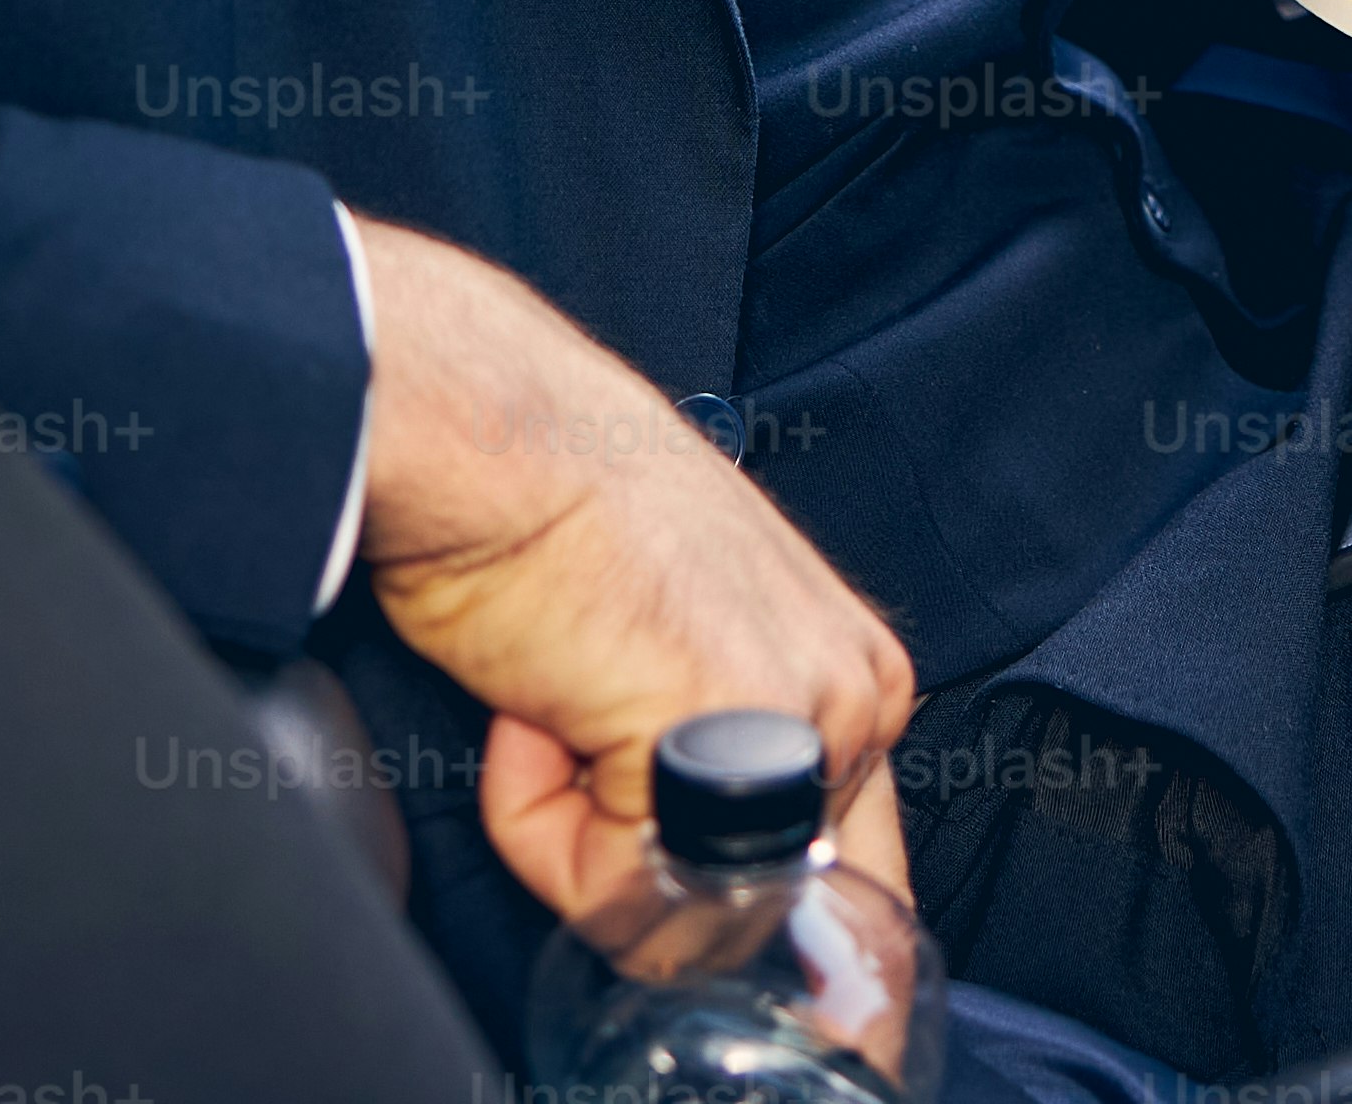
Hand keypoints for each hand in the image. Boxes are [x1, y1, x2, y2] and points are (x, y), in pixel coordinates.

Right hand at [348, 212, 918, 917]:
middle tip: (576, 718)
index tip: (630, 787)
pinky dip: (536, 823)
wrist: (493, 437)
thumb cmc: (560, 518)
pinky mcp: (728, 754)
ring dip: (575, 834)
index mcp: (858, 677)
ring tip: (553, 700)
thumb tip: (714, 901)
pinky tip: (534, 703)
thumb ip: (730, 758)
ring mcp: (805, 727)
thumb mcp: (684, 643)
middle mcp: (859, 703)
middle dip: (631, 844)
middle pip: (743, 910)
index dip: (706, 867)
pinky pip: (609, 892)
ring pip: (670, 913)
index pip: (827, 873)